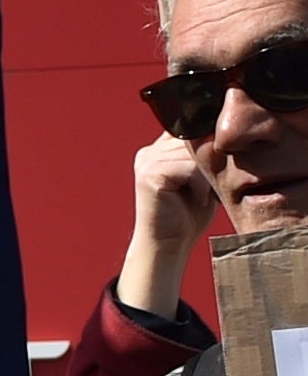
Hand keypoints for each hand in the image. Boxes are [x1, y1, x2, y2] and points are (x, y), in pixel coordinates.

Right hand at [121, 133, 217, 319]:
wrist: (168, 245)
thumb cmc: (189, 215)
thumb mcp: (201, 178)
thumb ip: (204, 156)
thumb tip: (228, 138)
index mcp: (159, 149)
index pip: (191, 130)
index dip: (209, 145)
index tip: (217, 171)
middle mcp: (149, 152)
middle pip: (195, 139)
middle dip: (211, 161)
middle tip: (212, 187)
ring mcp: (147, 162)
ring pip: (195, 153)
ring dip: (206, 175)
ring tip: (202, 195)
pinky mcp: (150, 175)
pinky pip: (189, 168)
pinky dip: (200, 184)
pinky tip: (197, 199)